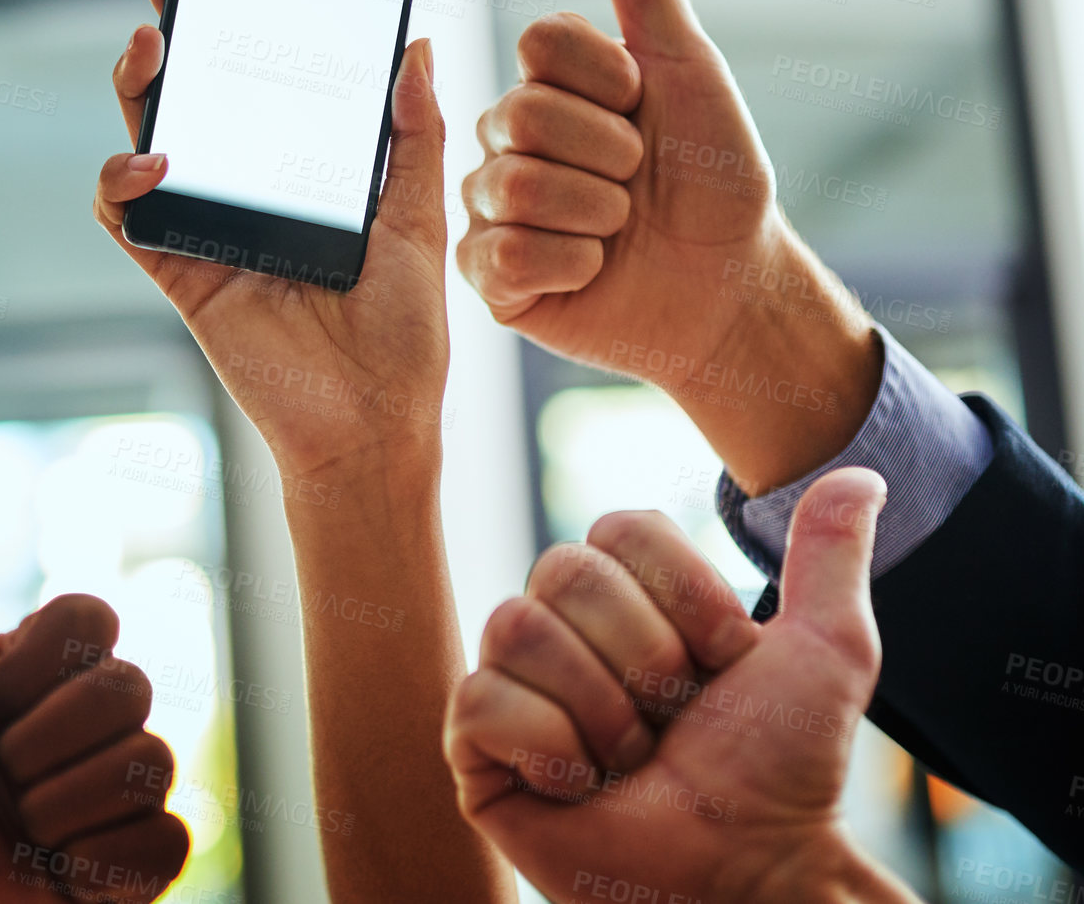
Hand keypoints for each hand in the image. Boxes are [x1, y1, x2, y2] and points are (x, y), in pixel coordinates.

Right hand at [93, 0, 449, 483]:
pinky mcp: (179, 272)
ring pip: (144, 142)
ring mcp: (206, 228)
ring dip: (137, 92)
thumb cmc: (404, 333)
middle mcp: (246, 190)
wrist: (375, 424)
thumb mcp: (421, 220)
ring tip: (153, 51)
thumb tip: (415, 43)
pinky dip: (125, 184)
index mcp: (301, 170)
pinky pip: (127, 218)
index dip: (234, 15)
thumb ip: (413, 135)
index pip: (258, 76)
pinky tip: (155, 164)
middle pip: (192, 94)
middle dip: (170, 26)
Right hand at [444, 470, 918, 902]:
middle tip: (672, 721)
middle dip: (645, 659)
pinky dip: (550, 750)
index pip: (618, 527)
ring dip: (602, 712)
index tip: (722, 664)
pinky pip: (483, 700)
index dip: (684, 597)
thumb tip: (860, 473)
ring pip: (519, 627)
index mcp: (623, 594)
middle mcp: (558, 626)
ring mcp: (511, 684)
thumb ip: (830, 558)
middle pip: (564, 569)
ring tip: (630, 760)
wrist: (748, 875)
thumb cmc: (783, 773)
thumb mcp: (824, 653)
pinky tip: (580, 787)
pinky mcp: (474, 749)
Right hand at [456, 0, 879, 491]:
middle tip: (637, 181)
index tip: (643, 107)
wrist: (729, 284)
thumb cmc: (714, 178)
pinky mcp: (491, 278)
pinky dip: (572, 265)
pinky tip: (593, 270)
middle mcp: (506, 143)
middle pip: (520, 114)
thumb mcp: (687, 72)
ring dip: (596, 213)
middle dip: (608, 153)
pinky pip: (505, 257)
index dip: (604, 79)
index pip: (536, 43)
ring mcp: (491, 210)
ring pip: (511, 187)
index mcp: (545, 87)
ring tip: (619, 229)